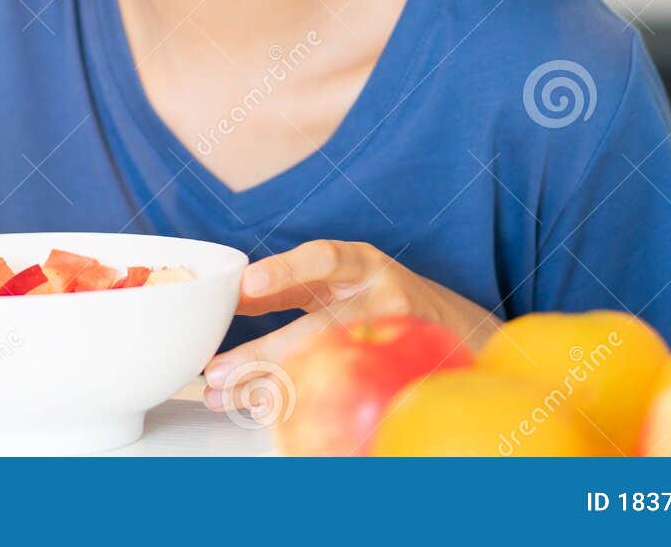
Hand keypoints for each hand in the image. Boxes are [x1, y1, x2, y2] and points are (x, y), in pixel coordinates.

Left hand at [200, 239, 500, 413]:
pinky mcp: (398, 374)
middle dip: (263, 354)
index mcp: (359, 264)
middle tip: (219, 371)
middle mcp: (380, 299)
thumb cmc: (376, 296)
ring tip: (227, 397)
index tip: (248, 284)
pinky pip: (348, 393)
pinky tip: (270, 412)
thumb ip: (288, 288)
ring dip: (272, 387)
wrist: (451, 326)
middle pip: (319, 328)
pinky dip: (304, 406)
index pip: (322, 260)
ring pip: (328, 368)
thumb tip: (230, 299)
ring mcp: (393, 341)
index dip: (285, 271)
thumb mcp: (338, 280)